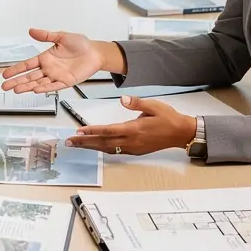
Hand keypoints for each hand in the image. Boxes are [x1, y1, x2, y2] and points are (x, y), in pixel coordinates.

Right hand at [1, 28, 106, 92]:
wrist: (95, 52)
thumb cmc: (80, 44)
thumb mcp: (61, 36)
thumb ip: (46, 35)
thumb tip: (31, 31)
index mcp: (45, 58)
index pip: (27, 65)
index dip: (16, 69)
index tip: (5, 74)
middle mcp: (49, 68)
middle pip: (29, 76)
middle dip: (16, 81)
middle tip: (5, 86)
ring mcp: (56, 76)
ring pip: (38, 83)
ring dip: (27, 87)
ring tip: (16, 90)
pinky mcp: (66, 82)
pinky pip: (53, 86)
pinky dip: (44, 88)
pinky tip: (35, 89)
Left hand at [65, 95, 196, 155]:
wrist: (180, 133)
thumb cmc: (168, 118)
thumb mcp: (154, 106)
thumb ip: (137, 103)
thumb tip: (124, 99)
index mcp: (134, 129)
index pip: (108, 130)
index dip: (92, 131)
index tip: (79, 130)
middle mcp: (132, 141)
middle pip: (103, 142)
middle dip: (85, 142)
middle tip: (69, 141)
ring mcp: (133, 147)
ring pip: (107, 148)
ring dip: (91, 147)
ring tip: (77, 144)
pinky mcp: (135, 150)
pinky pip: (115, 151)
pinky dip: (102, 149)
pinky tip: (95, 146)